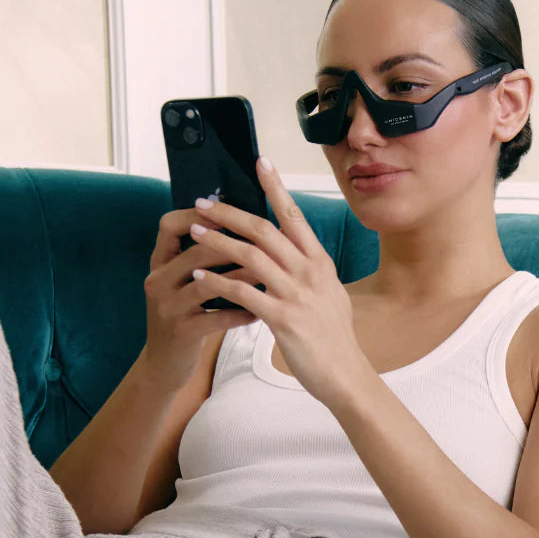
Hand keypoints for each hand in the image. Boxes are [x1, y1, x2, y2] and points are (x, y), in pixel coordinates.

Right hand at [140, 205, 258, 389]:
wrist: (162, 365)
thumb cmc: (184, 316)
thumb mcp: (181, 284)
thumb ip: (200, 258)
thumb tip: (240, 226)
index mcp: (159, 263)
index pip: (169, 225)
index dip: (196, 215)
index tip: (227, 211)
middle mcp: (158, 280)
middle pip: (195, 252)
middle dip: (232, 244)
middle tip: (264, 242)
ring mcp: (167, 307)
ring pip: (207, 284)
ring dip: (241, 277)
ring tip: (267, 273)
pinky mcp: (181, 331)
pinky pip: (217, 318)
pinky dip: (241, 313)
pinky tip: (260, 312)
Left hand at [186, 158, 369, 403]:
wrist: (345, 374)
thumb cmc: (334, 337)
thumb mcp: (330, 294)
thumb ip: (310, 270)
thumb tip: (295, 252)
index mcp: (319, 261)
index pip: (293, 215)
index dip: (275, 187)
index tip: (260, 163)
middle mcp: (310, 271)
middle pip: (265, 229)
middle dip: (230, 213)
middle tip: (203, 202)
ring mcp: (297, 294)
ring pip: (251, 256)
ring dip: (218, 241)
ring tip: (193, 232)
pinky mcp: (284, 319)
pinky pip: (245, 293)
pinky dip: (219, 282)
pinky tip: (200, 277)